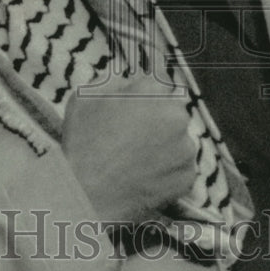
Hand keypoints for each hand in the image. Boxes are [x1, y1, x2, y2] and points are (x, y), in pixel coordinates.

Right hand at [61, 72, 196, 225]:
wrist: (86, 196)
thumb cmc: (81, 144)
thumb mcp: (85, 97)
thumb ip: (113, 78)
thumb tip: (129, 74)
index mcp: (153, 90)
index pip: (160, 78)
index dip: (149, 87)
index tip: (143, 94)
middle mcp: (176, 114)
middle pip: (172, 109)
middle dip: (157, 117)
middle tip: (131, 136)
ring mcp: (185, 147)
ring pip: (178, 139)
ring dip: (164, 144)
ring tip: (134, 159)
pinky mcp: (188, 175)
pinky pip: (181, 166)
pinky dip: (167, 170)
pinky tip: (143, 175)